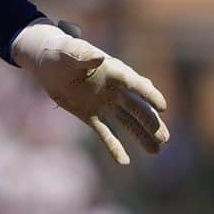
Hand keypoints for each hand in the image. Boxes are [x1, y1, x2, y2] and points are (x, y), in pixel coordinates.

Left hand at [12, 19, 168, 165]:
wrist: (49, 64)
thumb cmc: (62, 53)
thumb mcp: (70, 52)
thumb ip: (84, 55)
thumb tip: (99, 57)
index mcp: (115, 72)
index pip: (136, 85)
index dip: (150, 95)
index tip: (163, 107)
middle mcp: (115, 90)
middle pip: (138, 108)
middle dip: (151, 123)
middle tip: (165, 138)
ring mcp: (105, 105)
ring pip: (128, 123)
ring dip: (141, 136)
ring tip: (156, 151)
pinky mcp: (92, 116)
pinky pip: (106, 134)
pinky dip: (115, 147)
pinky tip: (124, 162)